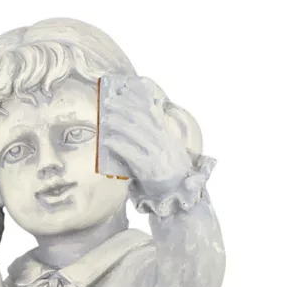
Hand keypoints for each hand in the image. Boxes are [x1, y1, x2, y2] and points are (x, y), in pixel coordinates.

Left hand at [99, 75, 195, 199]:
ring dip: (118, 123)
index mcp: (168, 136)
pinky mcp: (148, 170)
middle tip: (109, 101)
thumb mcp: (171, 150)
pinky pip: (131, 154)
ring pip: (135, 133)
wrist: (181, 197)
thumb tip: (142, 118)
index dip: (138, 99)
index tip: (125, 90)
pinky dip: (118, 145)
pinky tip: (108, 140)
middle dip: (124, 107)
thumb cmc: (171, 173)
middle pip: (142, 118)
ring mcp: (156, 155)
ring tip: (105, 117)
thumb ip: (158, 135)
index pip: (153, 111)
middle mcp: (164, 143)